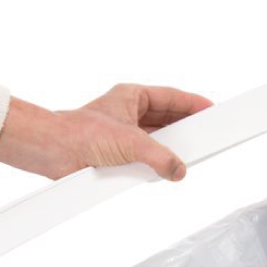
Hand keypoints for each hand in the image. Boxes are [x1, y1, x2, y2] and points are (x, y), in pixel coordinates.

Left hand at [0, 83, 212, 180]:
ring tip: (189, 154)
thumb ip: (160, 158)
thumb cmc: (81, 134)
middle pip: (168, 118)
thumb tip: (179, 170)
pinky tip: (167, 169)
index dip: (194, 104)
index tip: (213, 111)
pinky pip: (146, 156)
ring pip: (158, 138)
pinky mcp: (118, 153)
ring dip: (171, 147)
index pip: (172, 97)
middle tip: (207, 135)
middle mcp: (129, 112)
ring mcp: (124, 133)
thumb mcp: (131, 144)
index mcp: (132, 96)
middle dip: (187, 127)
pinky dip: (157, 163)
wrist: (53, 152)